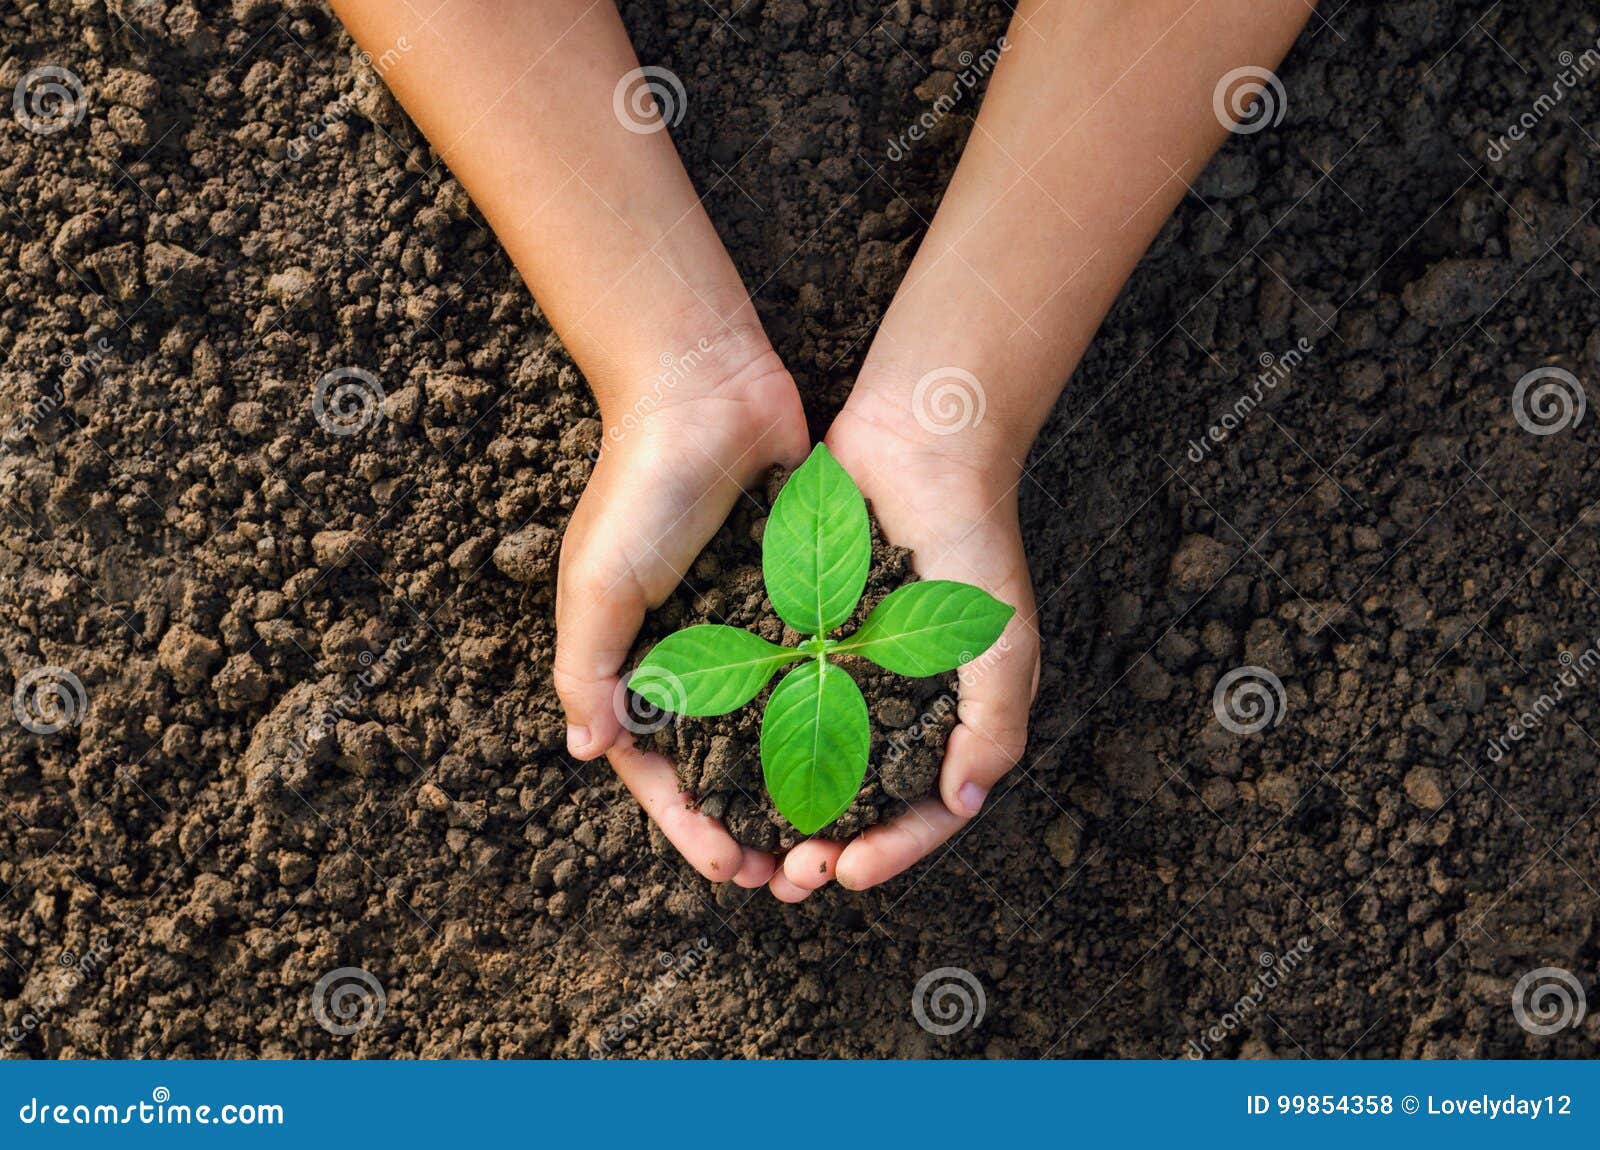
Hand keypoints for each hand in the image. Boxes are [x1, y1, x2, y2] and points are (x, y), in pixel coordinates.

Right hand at [553, 330, 808, 886]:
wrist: (707, 390)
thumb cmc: (641, 487)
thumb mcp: (599, 582)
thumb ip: (589, 668)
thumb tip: (589, 751)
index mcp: (635, 663)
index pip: (662, 770)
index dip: (692, 827)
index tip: (732, 869)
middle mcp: (693, 658)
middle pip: (724, 767)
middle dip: (753, 824)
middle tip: (795, 875)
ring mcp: (748, 633)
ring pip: (778, 732)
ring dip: (803, 788)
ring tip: (837, 837)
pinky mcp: (797, 601)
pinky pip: (820, 675)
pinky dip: (839, 719)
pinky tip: (874, 763)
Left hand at [766, 384, 1040, 900]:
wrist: (917, 442)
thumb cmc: (973, 541)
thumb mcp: (1002, 640)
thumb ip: (993, 724)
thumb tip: (961, 801)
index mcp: (947, 716)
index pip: (923, 809)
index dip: (890, 850)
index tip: (848, 872)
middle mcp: (891, 704)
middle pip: (855, 802)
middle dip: (822, 847)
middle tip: (786, 877)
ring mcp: (839, 673)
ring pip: (801, 763)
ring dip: (773, 811)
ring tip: (741, 847)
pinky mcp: (792, 637)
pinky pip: (762, 699)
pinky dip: (739, 739)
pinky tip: (709, 769)